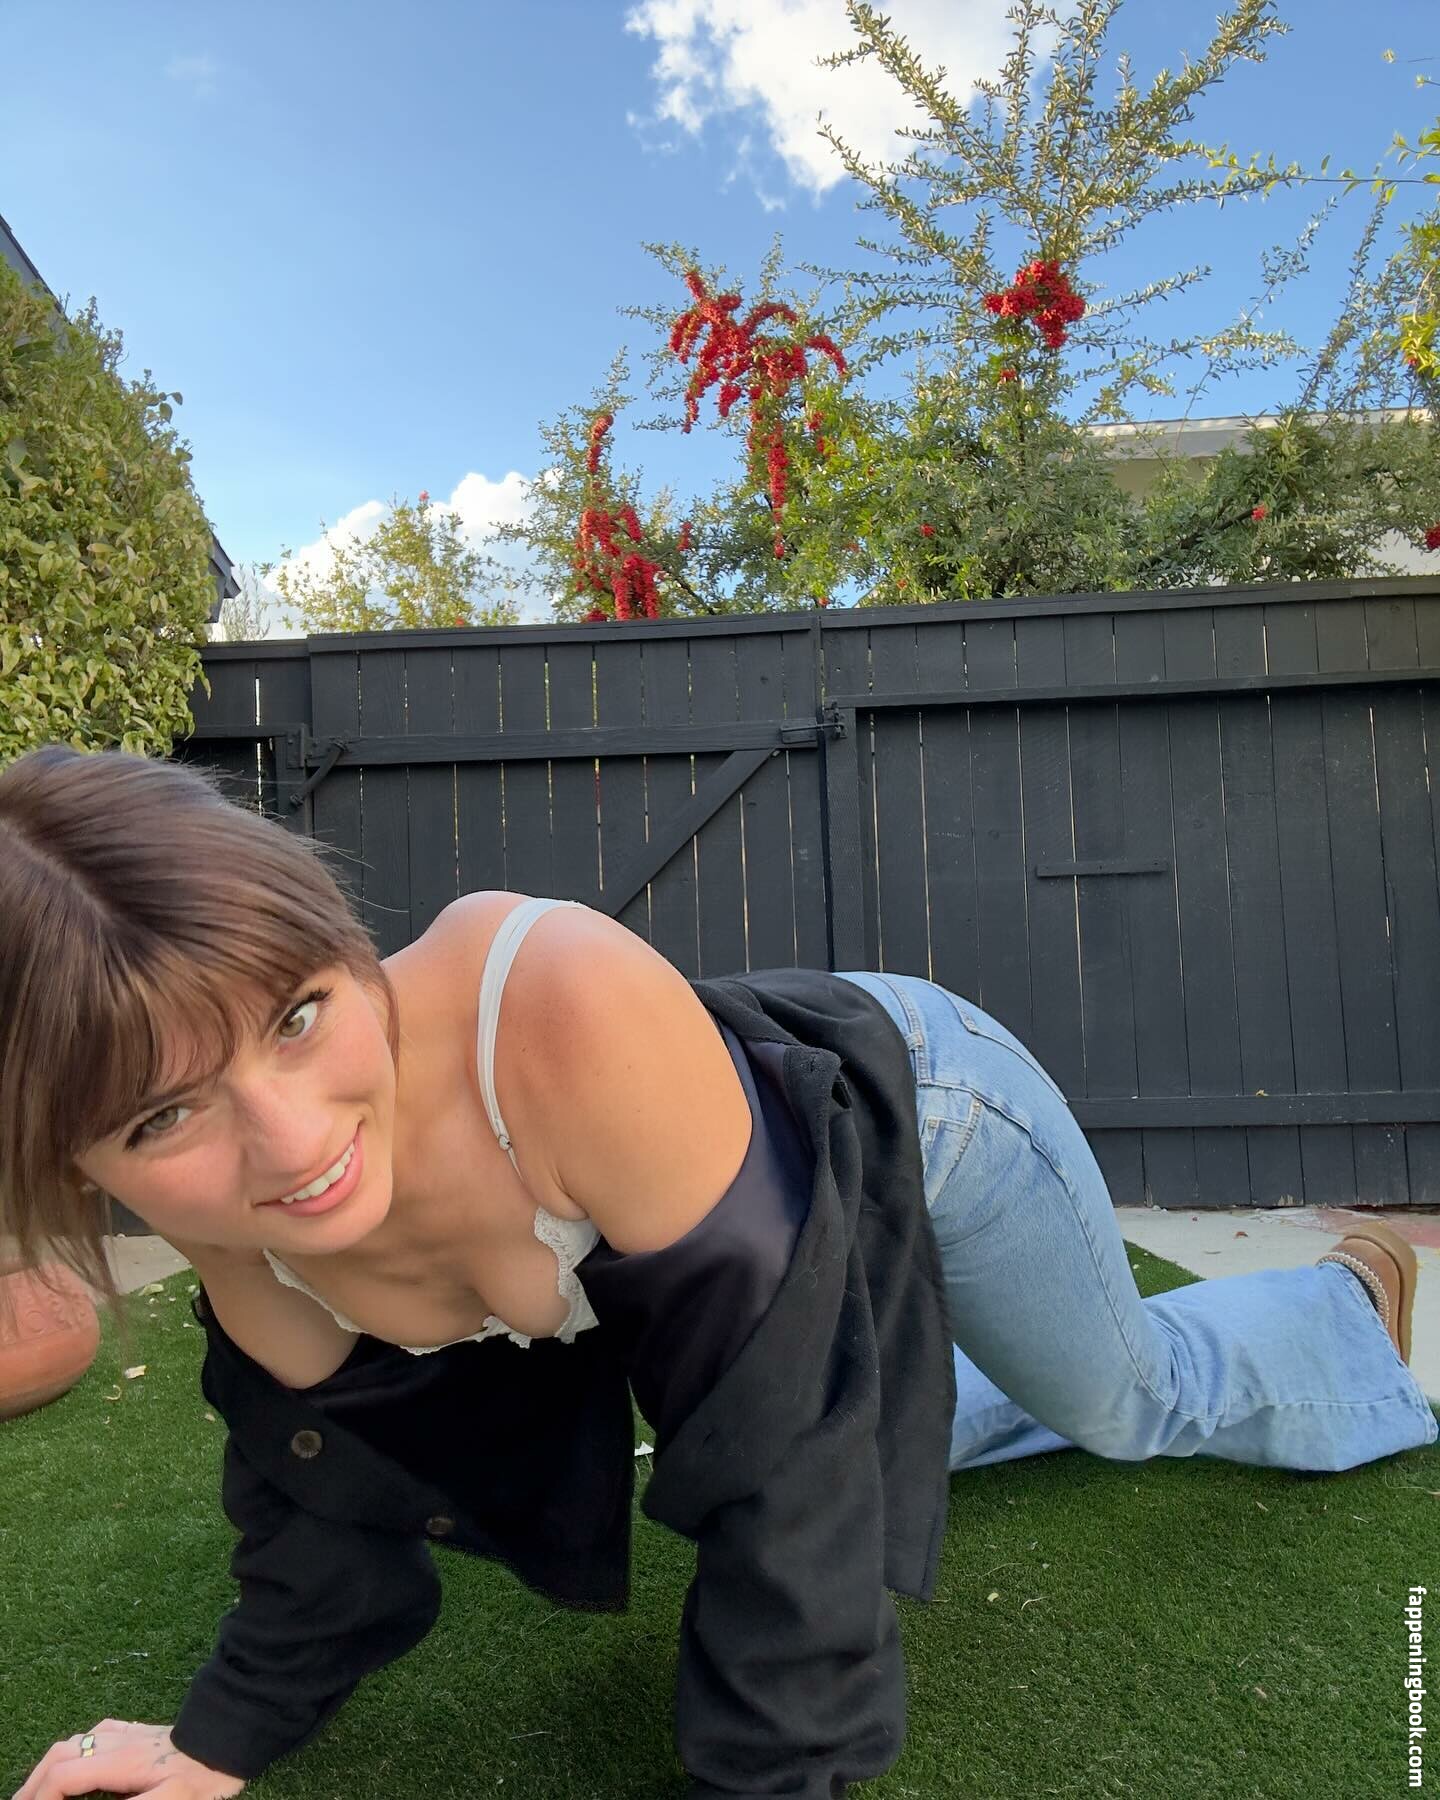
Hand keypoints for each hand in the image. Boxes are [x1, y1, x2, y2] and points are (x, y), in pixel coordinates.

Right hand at [11, 1721, 245, 1799]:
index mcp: (121, 1761)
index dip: (39, 1796)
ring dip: (52, 1765)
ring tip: (39, 1791)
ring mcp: (132, 1732)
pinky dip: (77, 1748)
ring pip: (77, 1741)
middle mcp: (120, 1741)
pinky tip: (79, 1758)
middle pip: (62, 1754)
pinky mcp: (144, 1730)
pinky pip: (99, 1732)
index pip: (64, 1775)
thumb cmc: (207, 1777)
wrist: (238, 1736)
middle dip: (34, 1782)